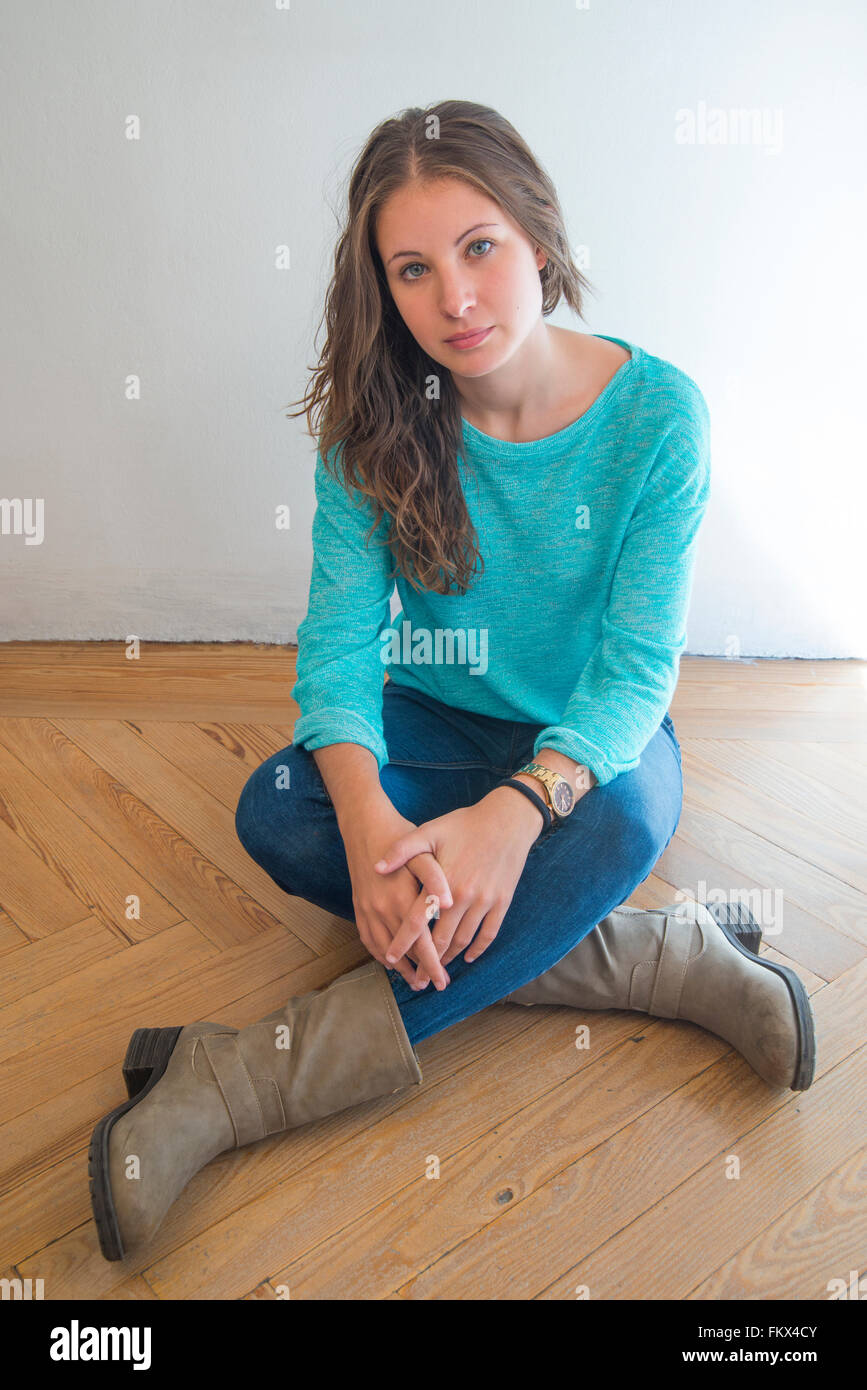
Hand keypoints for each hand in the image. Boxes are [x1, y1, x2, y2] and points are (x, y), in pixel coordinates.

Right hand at [341, 801, 453, 989]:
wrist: (364, 825)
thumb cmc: (398, 835)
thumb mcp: (422, 851)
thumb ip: (435, 878)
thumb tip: (448, 901)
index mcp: (401, 898)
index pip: (421, 942)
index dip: (433, 963)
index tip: (444, 979)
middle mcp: (382, 909)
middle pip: (404, 952)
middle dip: (420, 972)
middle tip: (435, 986)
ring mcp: (368, 910)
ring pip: (384, 950)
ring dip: (400, 969)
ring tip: (416, 982)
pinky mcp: (359, 908)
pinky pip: (369, 940)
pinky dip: (380, 955)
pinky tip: (391, 963)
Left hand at [373, 792, 540, 983]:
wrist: (508, 819)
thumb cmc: (465, 824)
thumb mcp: (430, 831)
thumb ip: (401, 850)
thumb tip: (376, 868)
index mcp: (442, 882)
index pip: (417, 921)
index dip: (404, 942)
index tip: (391, 960)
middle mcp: (464, 897)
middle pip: (441, 939)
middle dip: (427, 962)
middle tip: (416, 979)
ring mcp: (485, 901)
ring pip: (464, 940)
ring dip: (449, 958)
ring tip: (436, 969)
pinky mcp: (502, 902)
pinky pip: (489, 934)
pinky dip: (477, 949)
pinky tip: (466, 956)